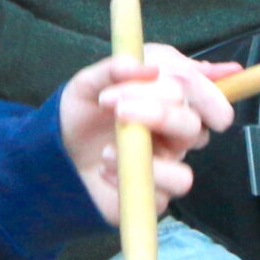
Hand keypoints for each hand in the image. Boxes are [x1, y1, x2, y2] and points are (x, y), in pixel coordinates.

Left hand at [60, 44, 235, 224]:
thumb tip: (146, 67)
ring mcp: (169, 163)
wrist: (61, 150)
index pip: (198, 86)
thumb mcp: (89, 83)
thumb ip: (114, 69)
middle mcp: (176, 131)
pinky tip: (106, 163)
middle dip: (158, 112)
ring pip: (188, 157)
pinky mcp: (157, 192)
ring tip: (110, 143)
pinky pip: (165, 186)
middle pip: (193, 123)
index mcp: (168, 96)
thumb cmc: (84, 113)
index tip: (147, 73)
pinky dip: (133, 173)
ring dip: (146, 150)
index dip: (181, 80)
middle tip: (116, 107)